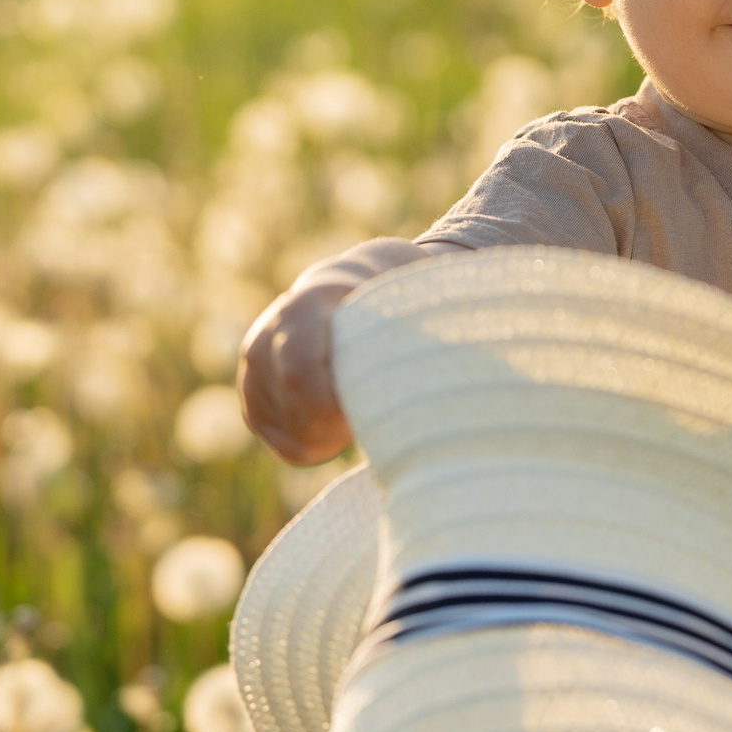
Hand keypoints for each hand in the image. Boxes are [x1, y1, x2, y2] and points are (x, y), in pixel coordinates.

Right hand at [237, 238, 432, 463]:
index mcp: (309, 305)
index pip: (303, 374)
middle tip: (384, 416)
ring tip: (368, 410)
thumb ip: (433, 324)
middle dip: (346, 424)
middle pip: (302, 411)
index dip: (340, 406)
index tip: (381, 411)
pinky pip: (288, 446)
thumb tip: (478, 356)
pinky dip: (322, 446)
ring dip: (338, 435)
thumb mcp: (415, 297)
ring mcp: (254, 369)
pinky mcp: (253, 401)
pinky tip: (346, 424)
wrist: (350, 285)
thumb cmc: (397, 298)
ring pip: (296, 434)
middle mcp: (269, 335)